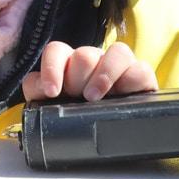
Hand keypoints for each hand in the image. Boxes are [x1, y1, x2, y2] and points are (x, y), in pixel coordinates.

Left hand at [22, 41, 157, 101]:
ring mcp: (120, 65)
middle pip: (84, 55)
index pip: (57, 51)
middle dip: (77, 78)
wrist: (116, 128)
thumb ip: (39, 95)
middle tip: (77, 97)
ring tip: (94, 97)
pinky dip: (132, 79)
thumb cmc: (80, 111)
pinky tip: (124, 94)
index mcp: (70, 63)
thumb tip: (37, 92)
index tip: (52, 92)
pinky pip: (141, 68)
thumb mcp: (56, 105)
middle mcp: (95, 59)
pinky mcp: (141, 76)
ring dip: (103, 75)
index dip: (52, 68)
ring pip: (117, 52)